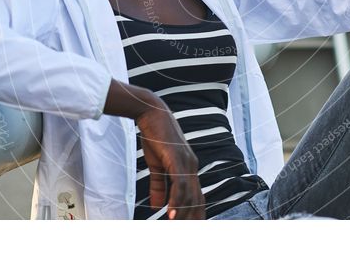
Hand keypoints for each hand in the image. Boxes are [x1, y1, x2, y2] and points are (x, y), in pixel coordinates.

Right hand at [135, 101, 204, 218]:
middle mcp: (192, 166)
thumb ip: (158, 186)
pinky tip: (170, 213)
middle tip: (189, 234)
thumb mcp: (156, 165)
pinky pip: (180, 184)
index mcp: (188, 168)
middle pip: (197, 199)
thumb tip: (158, 206)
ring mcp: (186, 162)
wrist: (151, 114)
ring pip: (189, 194)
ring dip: (183, 214)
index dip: (194, 213)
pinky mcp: (177, 158)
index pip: (196, 196)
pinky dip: (176, 200)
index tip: (190, 227)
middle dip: (194, 218)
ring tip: (176, 227)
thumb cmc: (155, 137)